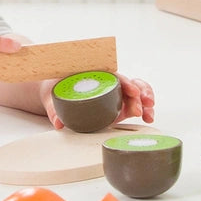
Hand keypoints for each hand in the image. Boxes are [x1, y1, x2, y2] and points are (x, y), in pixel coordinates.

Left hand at [39, 73, 155, 129]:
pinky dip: (143, 108)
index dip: (126, 82)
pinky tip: (148, 118)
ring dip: (146, 101)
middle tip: (145, 107)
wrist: (54, 92)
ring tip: (149, 115)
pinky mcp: (117, 105)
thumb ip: (55, 110)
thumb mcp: (52, 97)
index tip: (132, 90)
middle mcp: (107, 84)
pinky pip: (134, 103)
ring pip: (136, 93)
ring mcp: (114, 95)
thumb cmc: (54, 88)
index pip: (115, 76)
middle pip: (130, 84)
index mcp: (95, 76)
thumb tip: (58, 124)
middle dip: (141, 94)